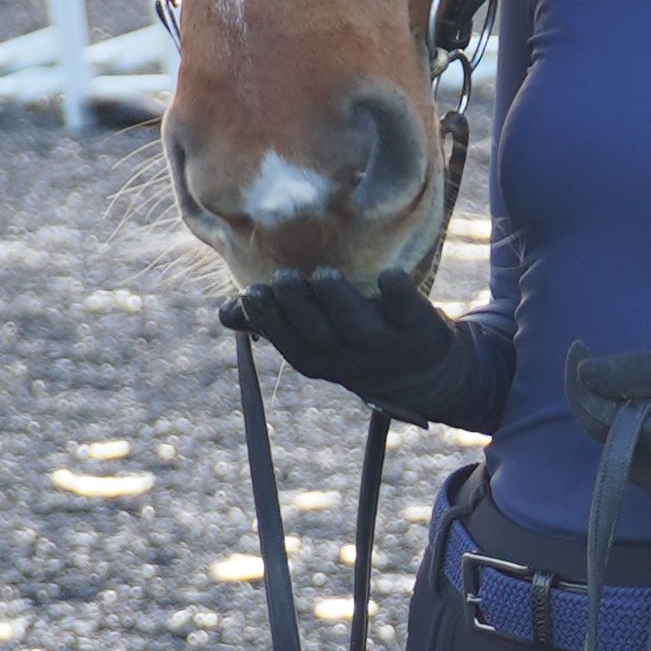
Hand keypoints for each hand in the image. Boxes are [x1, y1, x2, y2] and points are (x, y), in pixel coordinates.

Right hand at [221, 266, 457, 410]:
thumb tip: (223, 313)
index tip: (251, 293)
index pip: (290, 345)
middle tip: (285, 277)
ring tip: (325, 275)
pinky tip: (390, 276)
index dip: (270, 322)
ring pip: (359, 326)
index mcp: (322, 361)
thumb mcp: (315, 344)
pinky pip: (409, 310)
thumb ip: (273, 324)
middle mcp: (352, 358)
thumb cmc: (356, 346)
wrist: (426, 375)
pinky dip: (399, 293)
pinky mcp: (419, 327)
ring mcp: (386, 345)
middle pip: (320, 336)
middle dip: (299, 308)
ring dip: (340, 300)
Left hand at [566, 344, 650, 505]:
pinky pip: (638, 463)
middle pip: (606, 433)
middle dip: (612, 398)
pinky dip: (641, 436)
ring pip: (620, 449)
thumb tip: (584, 372)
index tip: (578, 348)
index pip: (598, 417)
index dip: (581, 382)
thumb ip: (639, 369)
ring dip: (629, 417)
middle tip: (646, 374)